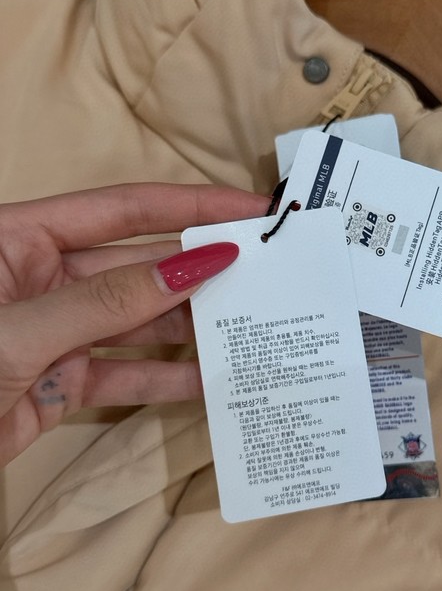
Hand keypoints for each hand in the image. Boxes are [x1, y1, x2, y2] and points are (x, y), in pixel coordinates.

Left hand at [0, 183, 269, 465]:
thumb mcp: (20, 329)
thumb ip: (110, 300)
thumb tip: (195, 265)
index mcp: (20, 238)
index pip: (123, 209)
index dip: (190, 206)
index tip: (249, 208)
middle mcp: (42, 278)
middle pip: (137, 266)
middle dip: (201, 269)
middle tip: (268, 272)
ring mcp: (52, 334)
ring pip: (137, 324)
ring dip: (192, 327)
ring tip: (255, 324)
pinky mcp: (58, 385)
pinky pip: (123, 375)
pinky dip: (166, 380)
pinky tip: (214, 379)